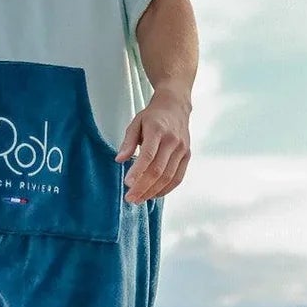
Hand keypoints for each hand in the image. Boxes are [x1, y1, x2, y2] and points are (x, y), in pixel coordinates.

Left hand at [117, 87, 191, 202]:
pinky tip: (154, 194)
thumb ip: (128, 142)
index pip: (148, 155)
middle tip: (130, 199)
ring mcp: (182, 149)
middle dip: (143, 187)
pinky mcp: (187, 156)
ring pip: (168, 177)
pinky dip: (166, 189)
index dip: (137, 171)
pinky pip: (178, 177)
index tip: (127, 184)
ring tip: (139, 199)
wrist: (175, 107)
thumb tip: (119, 160)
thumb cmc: (152, 116)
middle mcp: (172, 141)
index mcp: (157, 130)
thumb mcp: (136, 123)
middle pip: (158, 170)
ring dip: (153, 191)